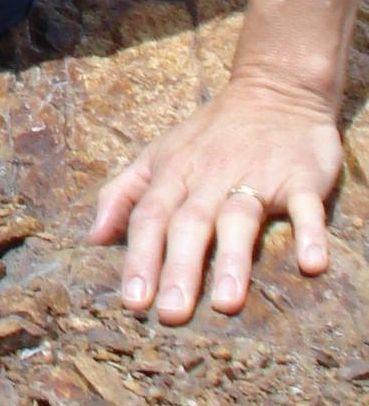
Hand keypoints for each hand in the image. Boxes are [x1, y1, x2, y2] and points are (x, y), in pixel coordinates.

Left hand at [89, 72, 342, 321]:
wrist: (272, 90)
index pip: (149, 217)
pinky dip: (309, 234)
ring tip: (227, 303)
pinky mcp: (300, 178)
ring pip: (240, 218)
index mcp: (173, 174)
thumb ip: (123, 194)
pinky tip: (311, 264)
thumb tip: (92, 238)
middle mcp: (210, 177)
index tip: (133, 302)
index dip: (140, 258)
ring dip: (234, 259)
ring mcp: (256, 176)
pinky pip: (305, 208)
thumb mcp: (157, 155)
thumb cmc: (207, 136)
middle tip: (171, 315)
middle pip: (189, 224)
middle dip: (179, 268)